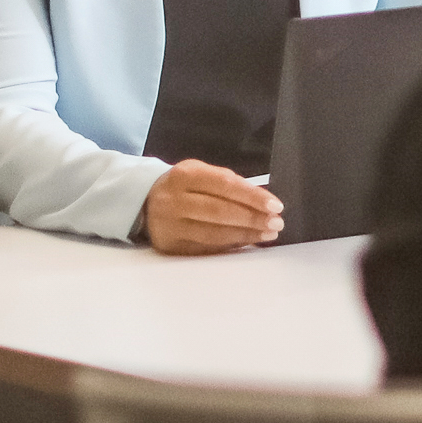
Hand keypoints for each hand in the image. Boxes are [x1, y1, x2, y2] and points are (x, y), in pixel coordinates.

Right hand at [140, 159, 282, 254]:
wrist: (145, 202)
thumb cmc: (184, 187)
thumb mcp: (201, 174)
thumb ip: (229, 184)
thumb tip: (264, 201)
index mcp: (185, 174)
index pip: (224, 185)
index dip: (252, 196)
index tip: (275, 205)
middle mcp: (174, 199)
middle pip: (219, 211)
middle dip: (252, 218)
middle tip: (276, 223)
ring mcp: (169, 225)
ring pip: (213, 233)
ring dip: (245, 235)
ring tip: (267, 234)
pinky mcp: (170, 246)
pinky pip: (206, 248)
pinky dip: (230, 246)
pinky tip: (246, 243)